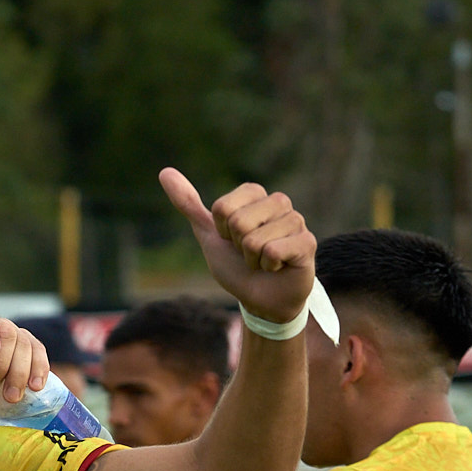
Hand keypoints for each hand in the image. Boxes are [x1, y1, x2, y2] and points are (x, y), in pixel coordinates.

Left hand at [159, 169, 315, 325]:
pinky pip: (273, 252)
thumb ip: (188, 204)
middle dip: (237, 246)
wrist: (261, 299)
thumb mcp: (209, 235)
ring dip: (253, 260)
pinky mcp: (307, 242)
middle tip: (249, 253)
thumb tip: (164, 172)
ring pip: (254, 240)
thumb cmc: (237, 265)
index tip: (232, 240)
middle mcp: (278, 202)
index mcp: (255, 195)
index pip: (222, 207)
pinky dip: (269, 267)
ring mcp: (296, 220)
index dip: (221, 231)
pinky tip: (278, 267)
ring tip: (264, 261)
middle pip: (237, 221)